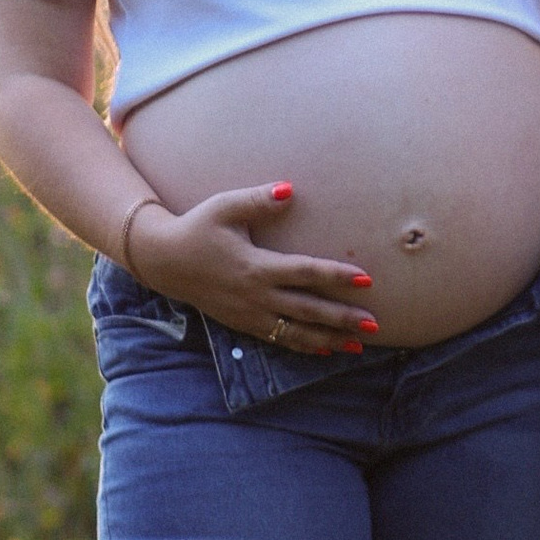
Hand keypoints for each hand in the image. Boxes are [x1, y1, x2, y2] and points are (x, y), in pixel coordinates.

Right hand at [133, 184, 379, 350]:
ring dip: (330, 339)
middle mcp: (256, 295)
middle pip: (307, 309)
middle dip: (342, 318)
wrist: (164, 261)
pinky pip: (280, 340)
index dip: (336, 276)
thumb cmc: (198, 228)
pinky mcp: (243, 324)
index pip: (305, 272)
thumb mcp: (224, 207)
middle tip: (374, 323)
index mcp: (256, 266)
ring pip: (297, 332)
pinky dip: (305, 346)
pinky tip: (327, 350)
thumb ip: (258, 199)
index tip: (366, 279)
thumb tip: (290, 188)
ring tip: (359, 345)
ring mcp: (249, 314)